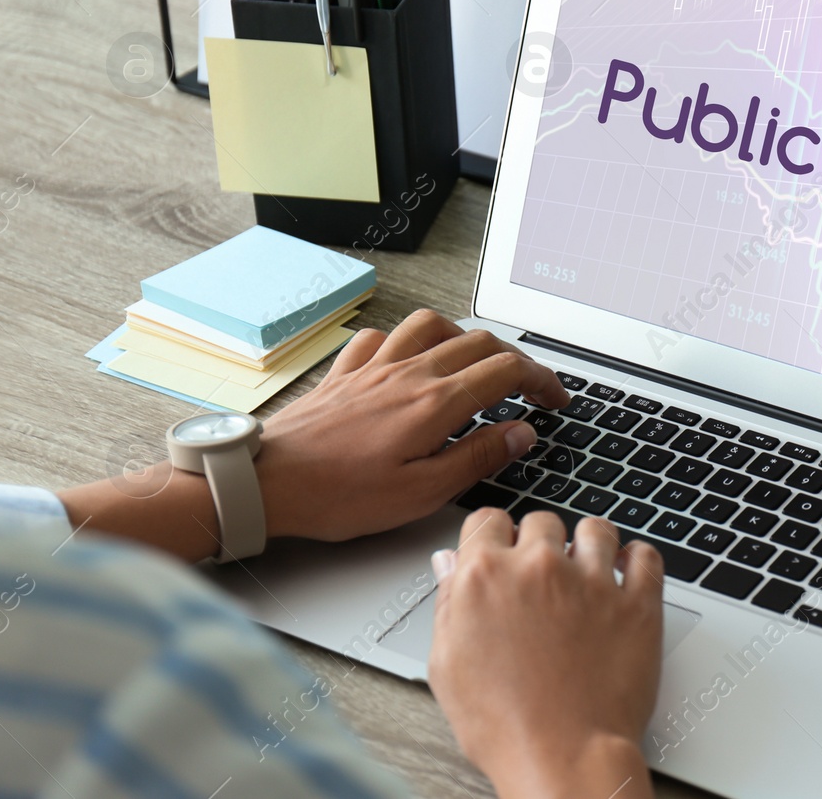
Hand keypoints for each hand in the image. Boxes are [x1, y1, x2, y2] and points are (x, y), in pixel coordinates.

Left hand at [256, 309, 569, 540]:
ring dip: (464, 337)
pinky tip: (407, 360)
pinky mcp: (346, 373)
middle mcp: (408, 374)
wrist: (267, 483)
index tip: (554, 399)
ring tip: (475, 362)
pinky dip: (404, 341)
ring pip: (432, 325)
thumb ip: (477, 457)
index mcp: (434, 403)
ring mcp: (375, 368)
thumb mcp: (422, 493)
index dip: (540, 380)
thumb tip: (519, 434)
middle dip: (515, 359)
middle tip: (529, 386)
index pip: (506, 372)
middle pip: (478, 342)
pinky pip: (381, 337)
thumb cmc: (337, 495)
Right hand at [429, 509, 662, 798]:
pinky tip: (628, 573)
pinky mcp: (637, 602)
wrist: (562, 758)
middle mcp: (540, 568)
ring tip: (588, 569)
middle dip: (540, 542)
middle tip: (543, 574)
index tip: (503, 548)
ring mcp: (592, 581)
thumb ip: (449, 603)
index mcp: (486, 577)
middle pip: (542, 521)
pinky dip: (638, 559)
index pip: (487, 519)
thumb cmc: (504, 726)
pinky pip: (646, 556)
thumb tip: (449, 565)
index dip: (494, 536)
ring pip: (595, 529)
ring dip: (589, 544)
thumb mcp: (447, 666)